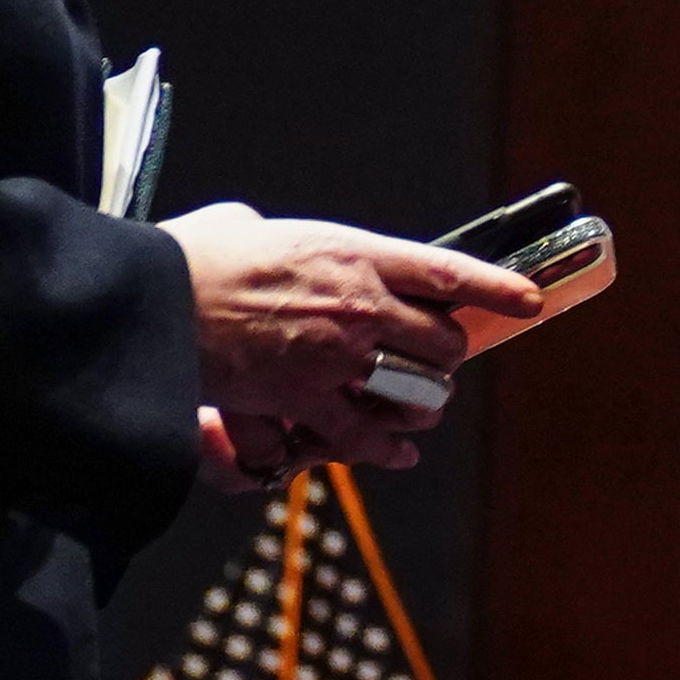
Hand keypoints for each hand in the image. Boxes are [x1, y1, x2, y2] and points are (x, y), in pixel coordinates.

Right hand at [169, 205, 539, 470]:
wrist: (150, 302)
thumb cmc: (191, 258)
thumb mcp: (243, 225)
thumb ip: (274, 236)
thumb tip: (259, 232)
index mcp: (352, 254)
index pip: (446, 270)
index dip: (495, 288)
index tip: (529, 301)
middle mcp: (360, 306)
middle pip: (443, 341)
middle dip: (445, 354)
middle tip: (437, 358)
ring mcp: (338, 357)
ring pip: (419, 389)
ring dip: (425, 400)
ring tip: (421, 402)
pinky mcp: (307, 399)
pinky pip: (368, 434)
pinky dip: (387, 449)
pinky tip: (398, 453)